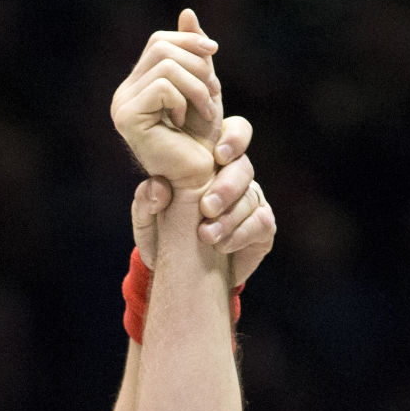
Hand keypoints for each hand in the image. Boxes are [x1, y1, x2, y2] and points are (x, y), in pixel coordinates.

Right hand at [110, 8, 222, 189]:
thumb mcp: (203, 86)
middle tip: (211, 92)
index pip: (159, 42)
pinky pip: (163, 86)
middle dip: (196, 64)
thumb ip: (194, 53)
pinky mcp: (127, 119)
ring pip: (165, 65)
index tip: (213, 54)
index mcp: (136, 86)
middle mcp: (122, 95)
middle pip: (161, 47)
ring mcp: (121, 107)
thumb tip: (187, 13)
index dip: (189, 42)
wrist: (201, 176)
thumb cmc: (202, 139)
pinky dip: (185, 99)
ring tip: (206, 110)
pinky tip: (187, 121)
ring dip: (196, 85)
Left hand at [131, 115, 275, 285]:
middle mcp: (235, 177)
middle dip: (227, 186)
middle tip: (207, 207)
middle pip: (244, 166)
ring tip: (206, 236)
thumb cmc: (164, 237)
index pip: (233, 133)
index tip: (219, 155)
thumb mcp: (148, 221)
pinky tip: (222, 246)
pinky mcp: (262, 228)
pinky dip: (239, 235)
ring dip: (229, 218)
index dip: (233, 138)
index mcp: (210, 163)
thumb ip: (146, 201)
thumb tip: (158, 187)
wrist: (180, 277)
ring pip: (251, 197)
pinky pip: (261, 223)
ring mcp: (252, 201)